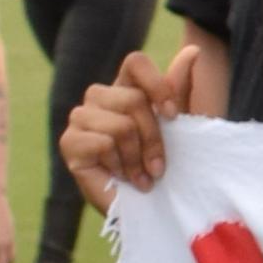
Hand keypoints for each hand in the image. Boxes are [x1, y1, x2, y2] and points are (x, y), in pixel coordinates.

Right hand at [61, 50, 185, 196]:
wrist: (153, 212)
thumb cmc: (169, 168)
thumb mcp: (182, 128)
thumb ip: (180, 90)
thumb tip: (192, 50)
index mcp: (126, 88)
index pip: (135, 62)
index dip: (157, 84)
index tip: (175, 117)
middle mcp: (100, 99)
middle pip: (132, 98)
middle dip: (155, 138)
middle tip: (159, 168)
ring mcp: (80, 119)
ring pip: (120, 124)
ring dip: (137, 157)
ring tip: (140, 176)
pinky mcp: (69, 144)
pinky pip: (101, 143)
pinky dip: (119, 166)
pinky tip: (120, 178)